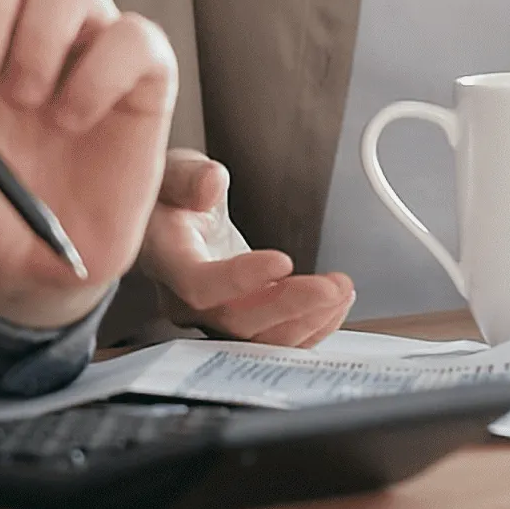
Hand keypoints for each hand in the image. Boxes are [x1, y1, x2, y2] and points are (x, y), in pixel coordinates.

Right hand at [139, 150, 354, 345]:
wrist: (170, 220)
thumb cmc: (172, 197)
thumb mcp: (174, 169)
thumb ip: (189, 177)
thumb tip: (211, 183)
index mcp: (167, 260)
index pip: (200, 285)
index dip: (242, 280)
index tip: (284, 261)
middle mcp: (185, 300)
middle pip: (238, 321)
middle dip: (293, 305)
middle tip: (334, 286)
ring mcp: (212, 317)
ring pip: (261, 339)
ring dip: (310, 320)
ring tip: (343, 291)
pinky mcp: (239, 322)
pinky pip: (274, 338)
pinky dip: (311, 325)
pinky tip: (334, 303)